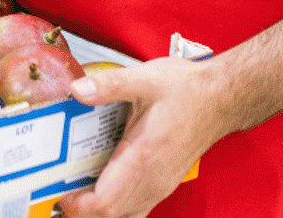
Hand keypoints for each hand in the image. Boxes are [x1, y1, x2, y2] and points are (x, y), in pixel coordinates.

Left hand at [56, 59, 232, 217]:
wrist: (220, 98)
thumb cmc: (188, 91)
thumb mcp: (144, 79)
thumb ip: (109, 84)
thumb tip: (78, 89)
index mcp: (143, 157)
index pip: (106, 202)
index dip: (79, 206)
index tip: (62, 194)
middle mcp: (152, 178)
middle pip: (112, 215)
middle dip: (84, 211)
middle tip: (63, 192)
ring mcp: (160, 184)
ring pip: (125, 214)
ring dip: (101, 210)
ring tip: (79, 192)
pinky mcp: (165, 182)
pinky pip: (138, 207)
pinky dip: (118, 207)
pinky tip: (106, 188)